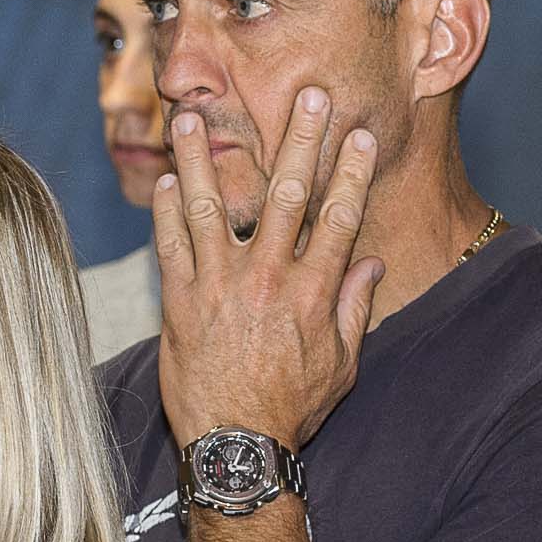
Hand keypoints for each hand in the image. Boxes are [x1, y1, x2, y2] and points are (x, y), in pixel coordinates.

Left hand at [152, 85, 381, 451]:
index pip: (340, 217)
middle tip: (308, 95)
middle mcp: (268, 279)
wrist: (235, 446)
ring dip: (202, 157)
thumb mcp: (340, 365)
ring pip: (212, 206)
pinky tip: (166, 177)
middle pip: (287, 194)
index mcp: (313, 293)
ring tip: (190, 116)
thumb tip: (374, 264)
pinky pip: (171, 243)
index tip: (360, 135)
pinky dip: (167, 208)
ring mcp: (220, 286)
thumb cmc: (291, 409)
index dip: (353, 172)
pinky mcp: (180, 301)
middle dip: (301, 139)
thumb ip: (354, 309)